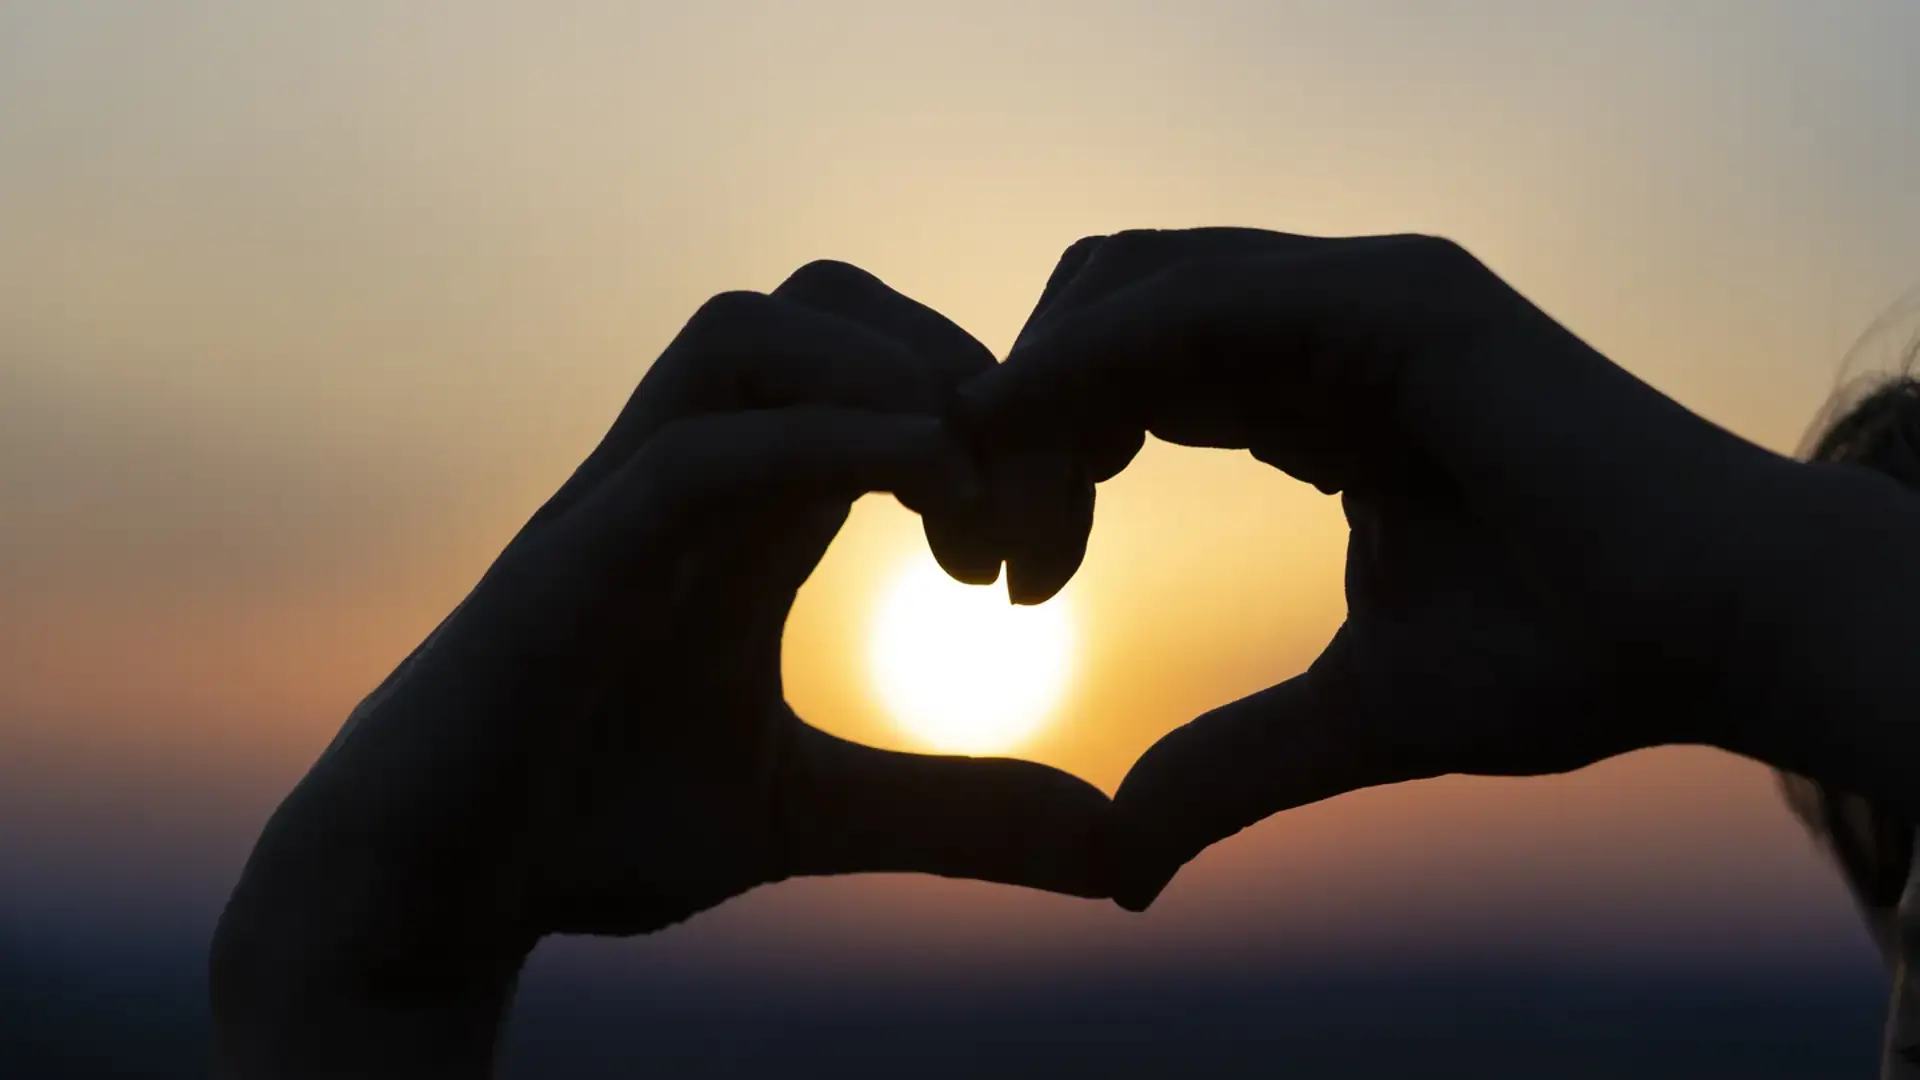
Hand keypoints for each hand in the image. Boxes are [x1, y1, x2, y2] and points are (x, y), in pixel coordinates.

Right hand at [210, 261, 1113, 1076]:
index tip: (1042, 552)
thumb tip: (1119, 854)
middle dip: (958, 369)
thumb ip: (957, 811)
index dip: (993, 417)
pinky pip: (698, 449)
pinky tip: (920, 516)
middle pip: (828, 299)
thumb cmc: (598, 827)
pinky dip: (824, 449)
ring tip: (967, 506)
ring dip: (892, 381)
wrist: (435, 895)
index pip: (879, 364)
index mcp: (748, 504)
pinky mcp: (570, 561)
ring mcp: (621, 502)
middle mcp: (688, 471)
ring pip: (750, 324)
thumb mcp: (816, 814)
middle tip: (1024, 517)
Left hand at [957, 227, 1792, 907]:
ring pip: (1133, 283)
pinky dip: (1098, 357)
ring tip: (1023, 534)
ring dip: (1043, 391)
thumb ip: (1231, 765)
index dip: (1047, 457)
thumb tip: (1119, 864)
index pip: (1129, 377)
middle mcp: (1330, 325)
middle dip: (1023, 417)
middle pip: (1105, 312)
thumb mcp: (1354, 716)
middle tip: (995, 556)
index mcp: (1320, 395)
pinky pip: (1202, 298)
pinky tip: (1034, 440)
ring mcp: (1366, 297)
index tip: (1009, 578)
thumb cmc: (1568, 663)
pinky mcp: (1402, 299)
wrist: (1721, 636)